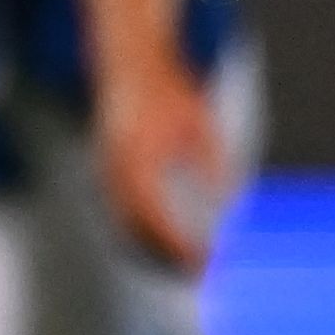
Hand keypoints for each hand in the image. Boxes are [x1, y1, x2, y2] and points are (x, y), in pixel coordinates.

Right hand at [91, 53, 227, 276]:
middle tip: (199, 273)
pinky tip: (165, 240)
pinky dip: (141, 229)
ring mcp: (108, 167)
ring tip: (184, 264)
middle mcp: (116, 166)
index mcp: (138, 156)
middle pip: (135, 226)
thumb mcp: (201, 123)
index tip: (203, 259)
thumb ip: (213, 164)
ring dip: (152, 246)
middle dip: (165, 253)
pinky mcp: (108, 167)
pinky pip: (121, 209)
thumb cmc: (171, 89)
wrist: (132, 61)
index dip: (177, 242)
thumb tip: (226, 205)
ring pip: (124, 220)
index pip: (154, 214)